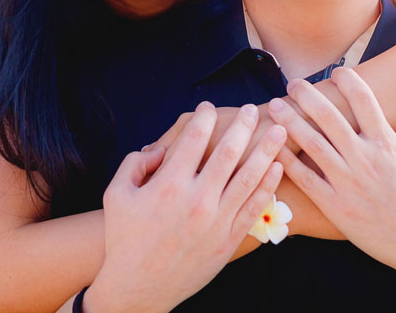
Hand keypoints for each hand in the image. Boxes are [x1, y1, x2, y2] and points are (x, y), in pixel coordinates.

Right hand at [85, 102, 285, 311]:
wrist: (139, 288)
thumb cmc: (124, 238)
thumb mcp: (116, 194)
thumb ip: (135, 164)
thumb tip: (159, 149)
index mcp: (168, 185)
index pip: (194, 139)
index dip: (204, 117)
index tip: (208, 107)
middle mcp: (196, 200)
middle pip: (228, 152)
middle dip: (242, 126)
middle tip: (251, 109)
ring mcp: (216, 221)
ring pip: (248, 177)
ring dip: (266, 150)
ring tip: (279, 131)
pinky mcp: (228, 239)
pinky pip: (253, 207)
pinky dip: (267, 185)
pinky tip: (276, 168)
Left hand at [268, 68, 395, 277]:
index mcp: (388, 144)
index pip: (364, 101)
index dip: (348, 82)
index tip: (336, 73)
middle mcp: (365, 159)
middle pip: (329, 118)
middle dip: (307, 96)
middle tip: (292, 83)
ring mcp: (348, 183)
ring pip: (312, 144)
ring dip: (290, 122)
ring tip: (274, 107)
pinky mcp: (336, 206)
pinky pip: (305, 179)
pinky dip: (287, 161)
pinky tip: (272, 147)